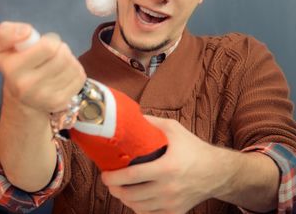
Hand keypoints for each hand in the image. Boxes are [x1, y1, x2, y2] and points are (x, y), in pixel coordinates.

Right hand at [0, 21, 86, 113]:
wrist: (22, 100)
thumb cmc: (15, 66)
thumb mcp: (4, 46)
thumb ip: (9, 32)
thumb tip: (26, 31)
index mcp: (14, 69)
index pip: (48, 47)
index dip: (50, 40)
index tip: (44, 44)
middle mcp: (28, 86)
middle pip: (62, 56)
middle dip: (60, 49)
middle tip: (53, 53)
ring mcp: (46, 97)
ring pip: (72, 66)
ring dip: (68, 59)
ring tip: (58, 62)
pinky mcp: (61, 103)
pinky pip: (79, 77)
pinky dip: (74, 71)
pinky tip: (63, 73)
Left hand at [101, 116, 221, 213]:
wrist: (217, 172)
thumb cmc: (193, 148)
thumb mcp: (173, 129)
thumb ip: (150, 123)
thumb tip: (128, 116)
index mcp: (167, 168)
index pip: (132, 176)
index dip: (114, 177)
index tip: (104, 173)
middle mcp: (169, 189)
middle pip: (131, 195)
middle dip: (114, 189)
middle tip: (108, 180)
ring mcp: (172, 203)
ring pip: (138, 207)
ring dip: (124, 198)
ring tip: (118, 188)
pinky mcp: (176, 212)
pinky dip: (137, 208)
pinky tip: (133, 198)